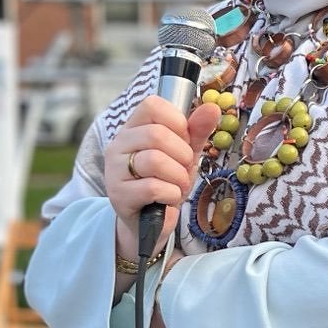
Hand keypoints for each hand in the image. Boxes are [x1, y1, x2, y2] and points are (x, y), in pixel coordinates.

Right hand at [108, 93, 221, 257]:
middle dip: (182, 154)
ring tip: (177, 185)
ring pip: (154, 160)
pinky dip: (171, 194)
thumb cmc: (165, 182)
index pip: (151, 105)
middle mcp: (118, 145)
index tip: (184, 140)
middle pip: (156, 134)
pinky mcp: (118, 195)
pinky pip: (152, 187)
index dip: (177, 121)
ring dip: (178, 176)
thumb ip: (196, 131)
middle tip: (184, 169)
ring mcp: (114, 170)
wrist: (150, 223)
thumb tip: (212, 108)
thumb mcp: (184, 154)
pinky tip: (169, 198)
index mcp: (133, 128)